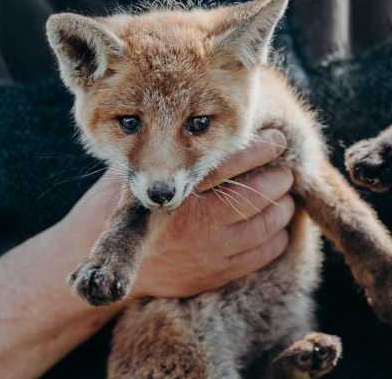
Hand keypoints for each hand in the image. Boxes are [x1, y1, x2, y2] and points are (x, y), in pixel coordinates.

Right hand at [60, 129, 294, 299]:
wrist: (105, 260)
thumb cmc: (121, 205)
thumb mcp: (138, 171)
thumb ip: (170, 150)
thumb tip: (212, 117)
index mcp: (178, 191)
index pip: (231, 163)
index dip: (261, 147)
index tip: (277, 138)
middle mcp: (196, 222)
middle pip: (257, 194)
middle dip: (279, 177)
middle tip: (286, 167)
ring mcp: (208, 252)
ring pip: (267, 224)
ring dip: (283, 205)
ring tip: (284, 191)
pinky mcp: (216, 274)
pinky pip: (263, 254)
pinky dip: (278, 235)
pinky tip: (277, 222)